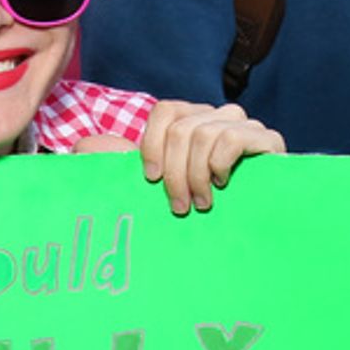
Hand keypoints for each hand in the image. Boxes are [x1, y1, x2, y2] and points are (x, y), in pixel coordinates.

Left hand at [76, 101, 284, 214]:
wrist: (248, 239)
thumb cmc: (195, 214)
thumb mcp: (151, 190)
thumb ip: (116, 165)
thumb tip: (81, 147)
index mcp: (192, 123)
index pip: (167, 110)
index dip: (153, 144)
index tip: (149, 180)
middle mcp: (218, 117)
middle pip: (183, 127)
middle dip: (175, 172)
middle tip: (179, 207)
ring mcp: (246, 126)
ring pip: (204, 132)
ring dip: (196, 175)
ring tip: (201, 204)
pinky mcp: (269, 141)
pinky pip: (235, 137)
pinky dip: (220, 164)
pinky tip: (223, 186)